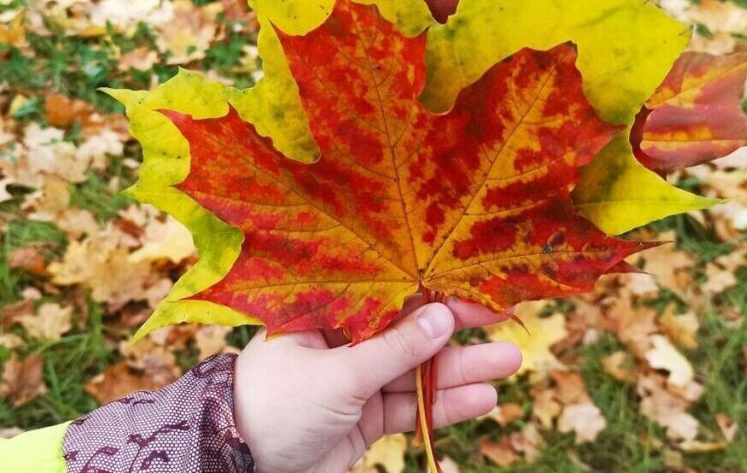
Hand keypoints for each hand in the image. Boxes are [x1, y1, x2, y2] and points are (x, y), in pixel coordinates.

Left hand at [233, 299, 521, 472]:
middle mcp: (344, 342)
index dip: (435, 294)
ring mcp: (356, 381)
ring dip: (460, 371)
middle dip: (457, 332)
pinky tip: (480, 399)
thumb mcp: (337, 374)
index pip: (391, 296)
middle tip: (506, 323)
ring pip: (417, 372)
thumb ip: (394, 350)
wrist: (238, 468)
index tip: (478, 291)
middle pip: (410, 333)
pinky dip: (443, 405)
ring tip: (508, 363)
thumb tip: (444, 317)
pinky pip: (411, 406)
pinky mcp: (364, 417)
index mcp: (328, 314)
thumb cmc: (274, 406)